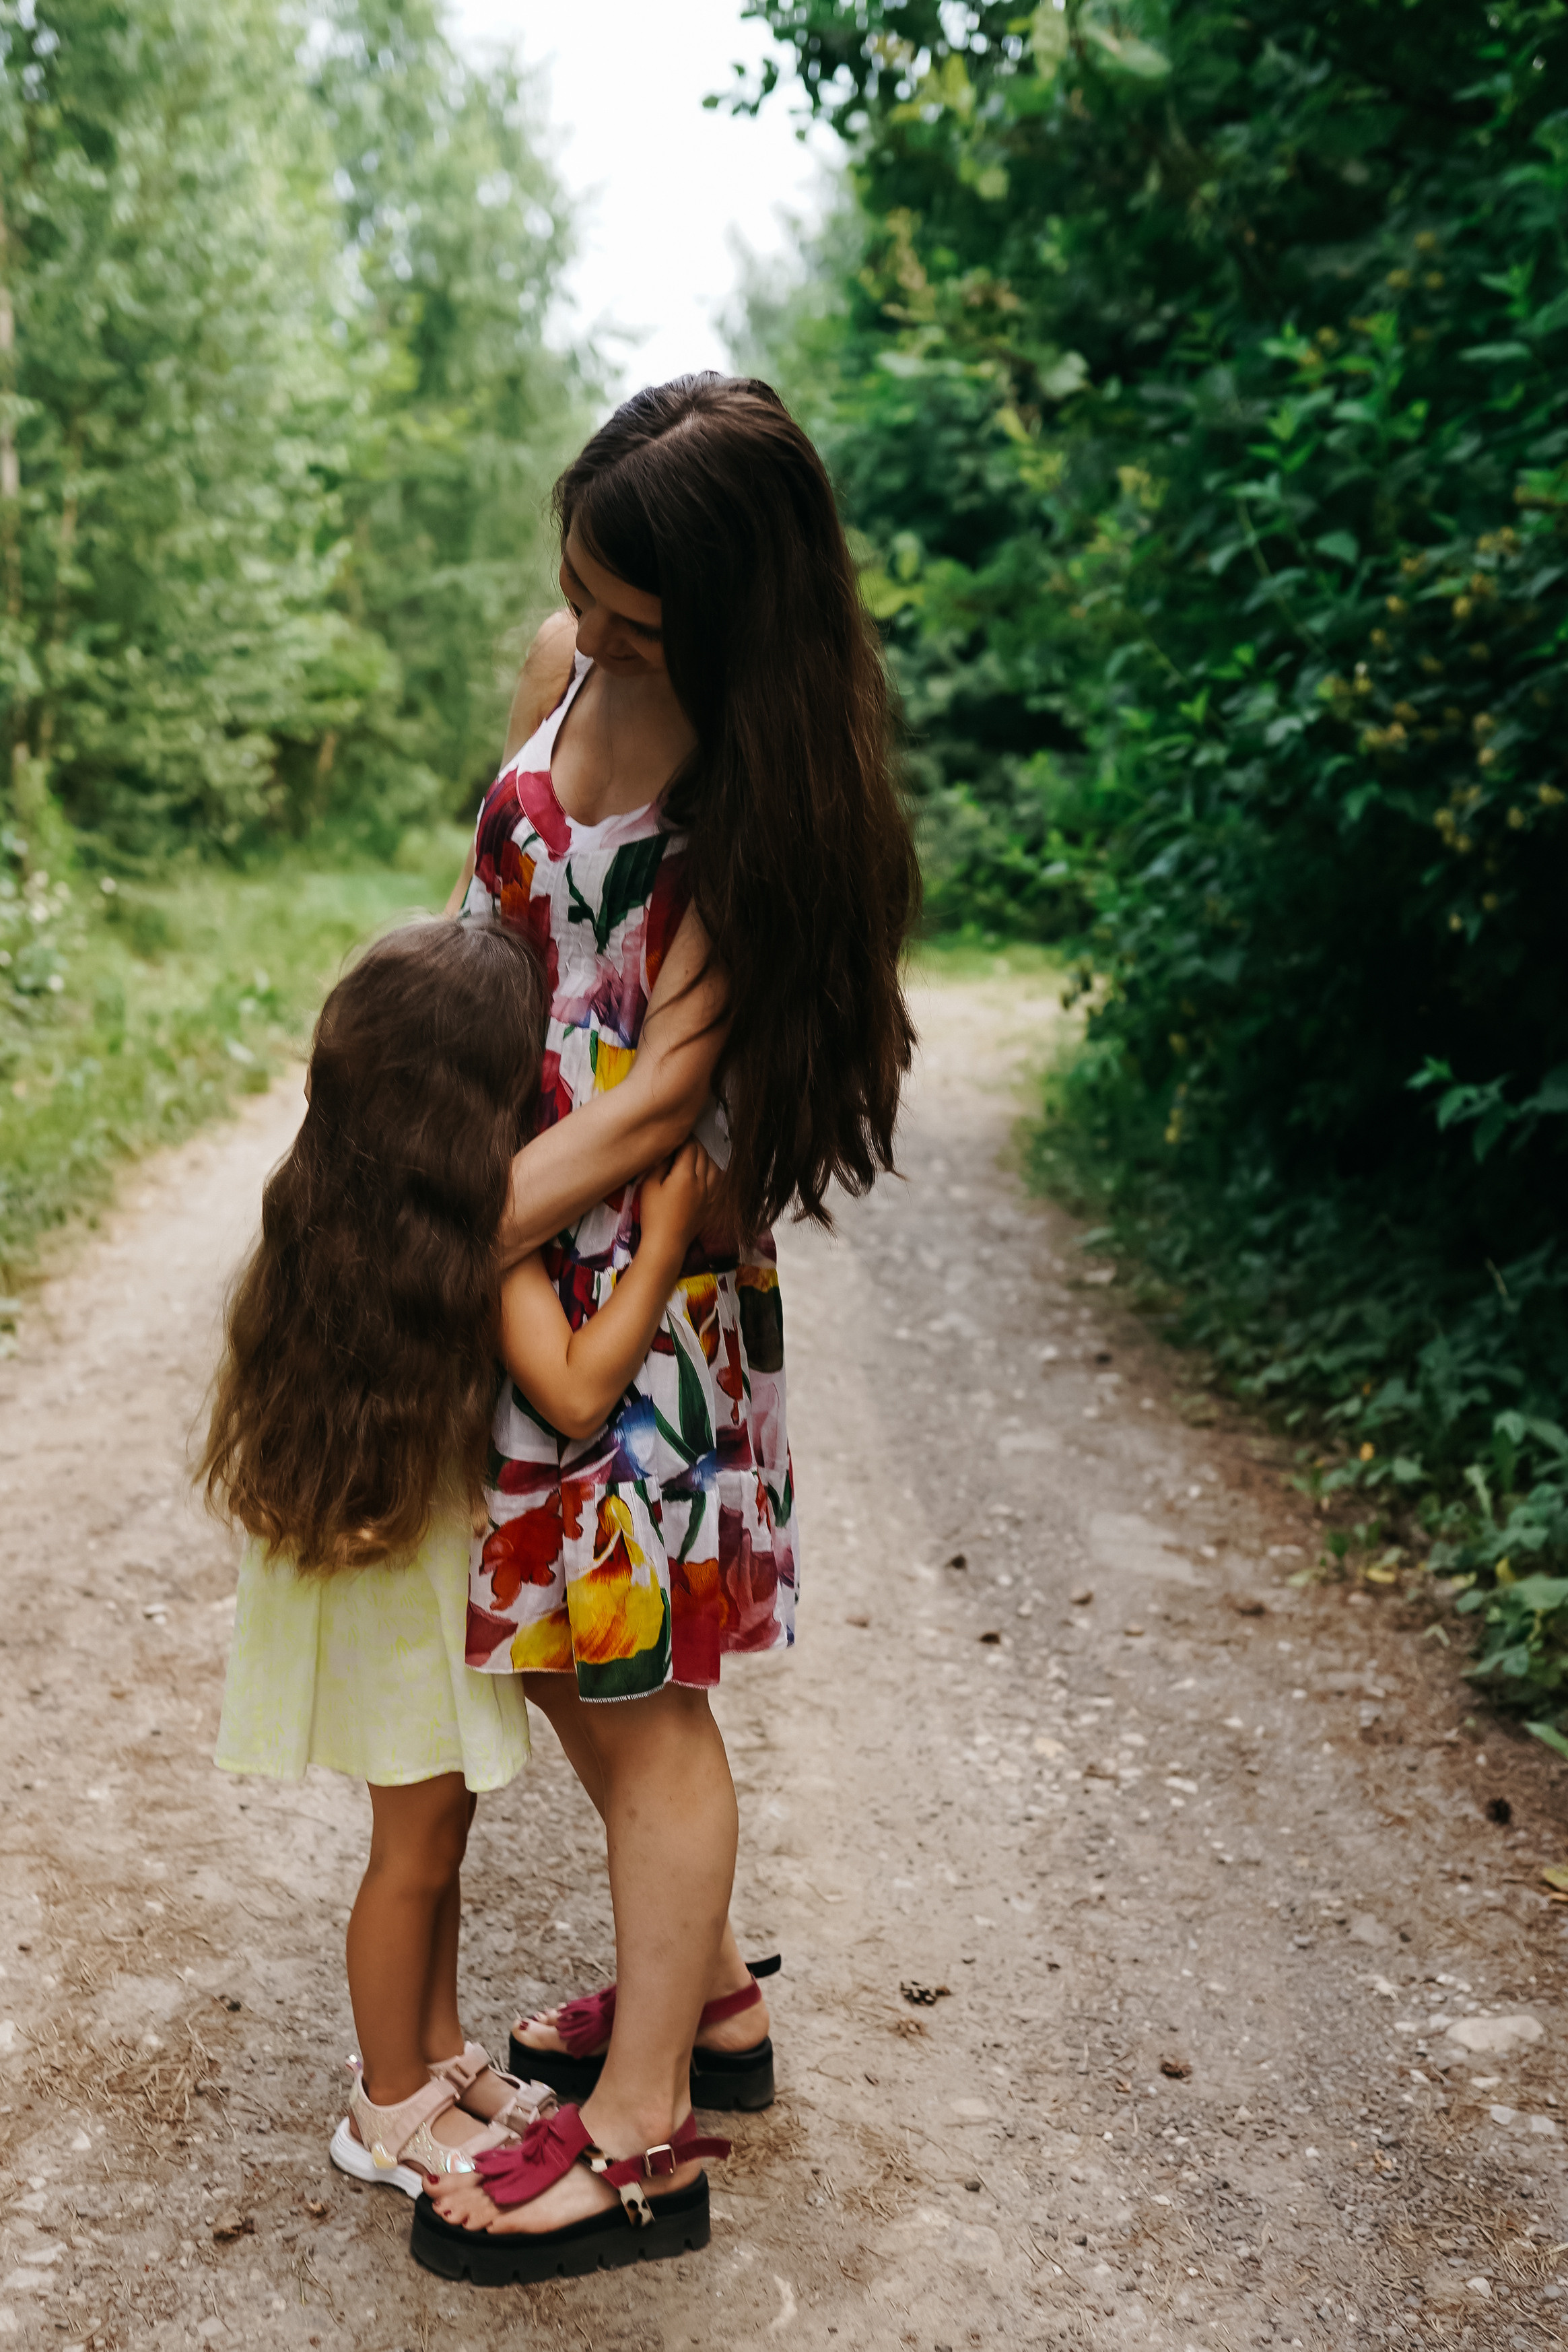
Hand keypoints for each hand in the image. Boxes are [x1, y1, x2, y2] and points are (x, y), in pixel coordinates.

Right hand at [637, 1139, 720, 1254]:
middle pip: (703, 1154)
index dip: (683, 1138)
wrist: (667, 1243)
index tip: (677, 1136)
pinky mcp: (711, 1204)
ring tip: (695, 1156)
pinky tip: (708, 1172)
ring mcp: (709, 1194)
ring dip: (705, 1157)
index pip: (689, 1147)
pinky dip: (714, 1172)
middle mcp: (701, 1182)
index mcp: (684, 1175)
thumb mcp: (649, 1186)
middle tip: (683, 1143)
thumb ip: (659, 1165)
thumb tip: (668, 1151)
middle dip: (694, 1144)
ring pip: (713, 1166)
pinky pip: (718, 1182)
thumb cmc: (653, 1216)